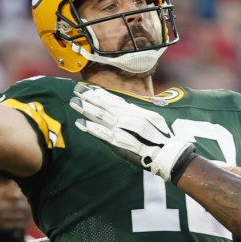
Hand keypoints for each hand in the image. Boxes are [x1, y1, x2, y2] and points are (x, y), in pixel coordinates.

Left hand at [70, 83, 197, 181]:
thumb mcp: (151, 119)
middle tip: (76, 89)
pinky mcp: (121, 143)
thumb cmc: (161, 138)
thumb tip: (125, 106)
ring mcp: (124, 130)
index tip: (88, 87)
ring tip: (74, 103)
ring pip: (102, 117)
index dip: (100, 93)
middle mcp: (128, 117)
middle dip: (90, 96)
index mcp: (135, 111)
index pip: (114, 99)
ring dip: (87, 109)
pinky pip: (104, 134)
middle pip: (106, 105)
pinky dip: (92, 129)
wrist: (167, 154)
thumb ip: (136, 113)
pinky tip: (81, 123)